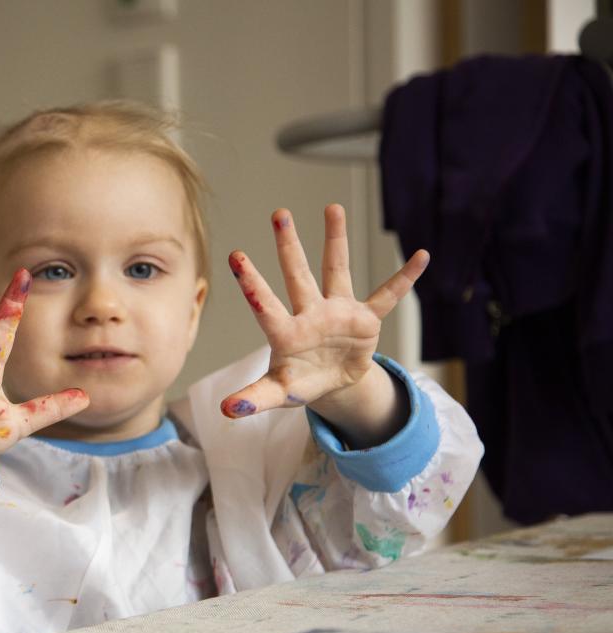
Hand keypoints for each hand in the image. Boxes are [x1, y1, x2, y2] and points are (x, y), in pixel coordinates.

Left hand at [221, 205, 428, 444]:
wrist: (330, 383)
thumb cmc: (298, 383)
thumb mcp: (277, 393)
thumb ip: (253, 399)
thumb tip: (225, 410)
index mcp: (285, 332)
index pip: (265, 305)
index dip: (251, 283)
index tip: (235, 256)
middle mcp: (309, 313)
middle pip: (297, 275)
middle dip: (288, 246)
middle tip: (279, 212)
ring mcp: (337, 312)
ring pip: (336, 269)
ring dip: (335, 240)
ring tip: (332, 208)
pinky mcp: (365, 319)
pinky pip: (387, 296)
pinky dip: (405, 279)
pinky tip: (422, 256)